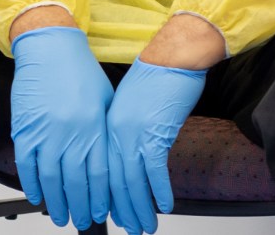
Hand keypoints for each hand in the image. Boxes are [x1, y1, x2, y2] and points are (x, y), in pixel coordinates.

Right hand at [10, 26, 113, 229]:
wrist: (49, 46)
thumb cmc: (79, 69)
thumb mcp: (105, 100)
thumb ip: (106, 131)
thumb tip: (109, 160)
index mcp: (94, 127)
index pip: (99, 175)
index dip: (99, 198)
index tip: (99, 211)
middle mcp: (71, 132)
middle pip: (75, 183)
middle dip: (79, 208)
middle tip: (80, 221)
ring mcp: (46, 131)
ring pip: (50, 179)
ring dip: (55, 202)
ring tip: (59, 216)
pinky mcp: (25, 127)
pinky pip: (26, 164)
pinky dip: (31, 184)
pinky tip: (36, 196)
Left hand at [106, 59, 206, 234]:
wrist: (173, 57)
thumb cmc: (156, 75)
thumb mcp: (129, 104)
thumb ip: (123, 129)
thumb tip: (127, 152)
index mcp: (107, 124)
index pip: (101, 168)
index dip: (106, 194)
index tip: (110, 211)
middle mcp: (116, 132)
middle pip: (113, 180)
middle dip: (121, 208)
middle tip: (127, 226)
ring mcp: (134, 134)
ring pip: (132, 181)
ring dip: (139, 207)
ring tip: (144, 225)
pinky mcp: (155, 133)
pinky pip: (155, 171)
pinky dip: (159, 191)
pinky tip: (164, 206)